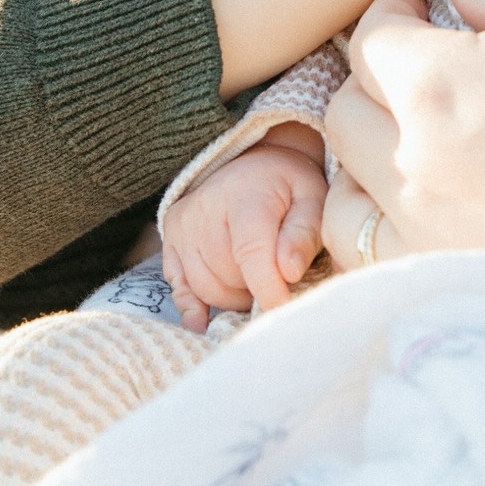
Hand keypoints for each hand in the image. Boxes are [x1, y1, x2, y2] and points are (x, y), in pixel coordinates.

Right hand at [161, 125, 326, 330]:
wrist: (254, 165)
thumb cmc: (289, 187)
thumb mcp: (313, 200)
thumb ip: (304, 234)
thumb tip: (288, 271)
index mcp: (246, 195)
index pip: (250, 251)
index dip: (267, 287)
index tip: (285, 309)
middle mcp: (205, 209)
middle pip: (228, 276)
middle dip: (256, 290)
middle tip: (277, 279)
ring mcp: (183, 226)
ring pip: (206, 289)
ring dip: (234, 298)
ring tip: (255, 279)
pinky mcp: (171, 239)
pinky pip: (180, 288)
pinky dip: (195, 307)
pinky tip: (206, 319)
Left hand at [323, 0, 484, 348]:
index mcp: (436, 86)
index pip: (369, 42)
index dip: (388, 13)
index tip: (415, 5)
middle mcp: (416, 169)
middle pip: (344, 116)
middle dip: (370, 79)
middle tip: (415, 63)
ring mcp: (433, 244)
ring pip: (349, 198)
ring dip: (366, 159)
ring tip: (415, 139)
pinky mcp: (465, 295)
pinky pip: (381, 265)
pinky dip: (387, 231)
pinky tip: (436, 210)